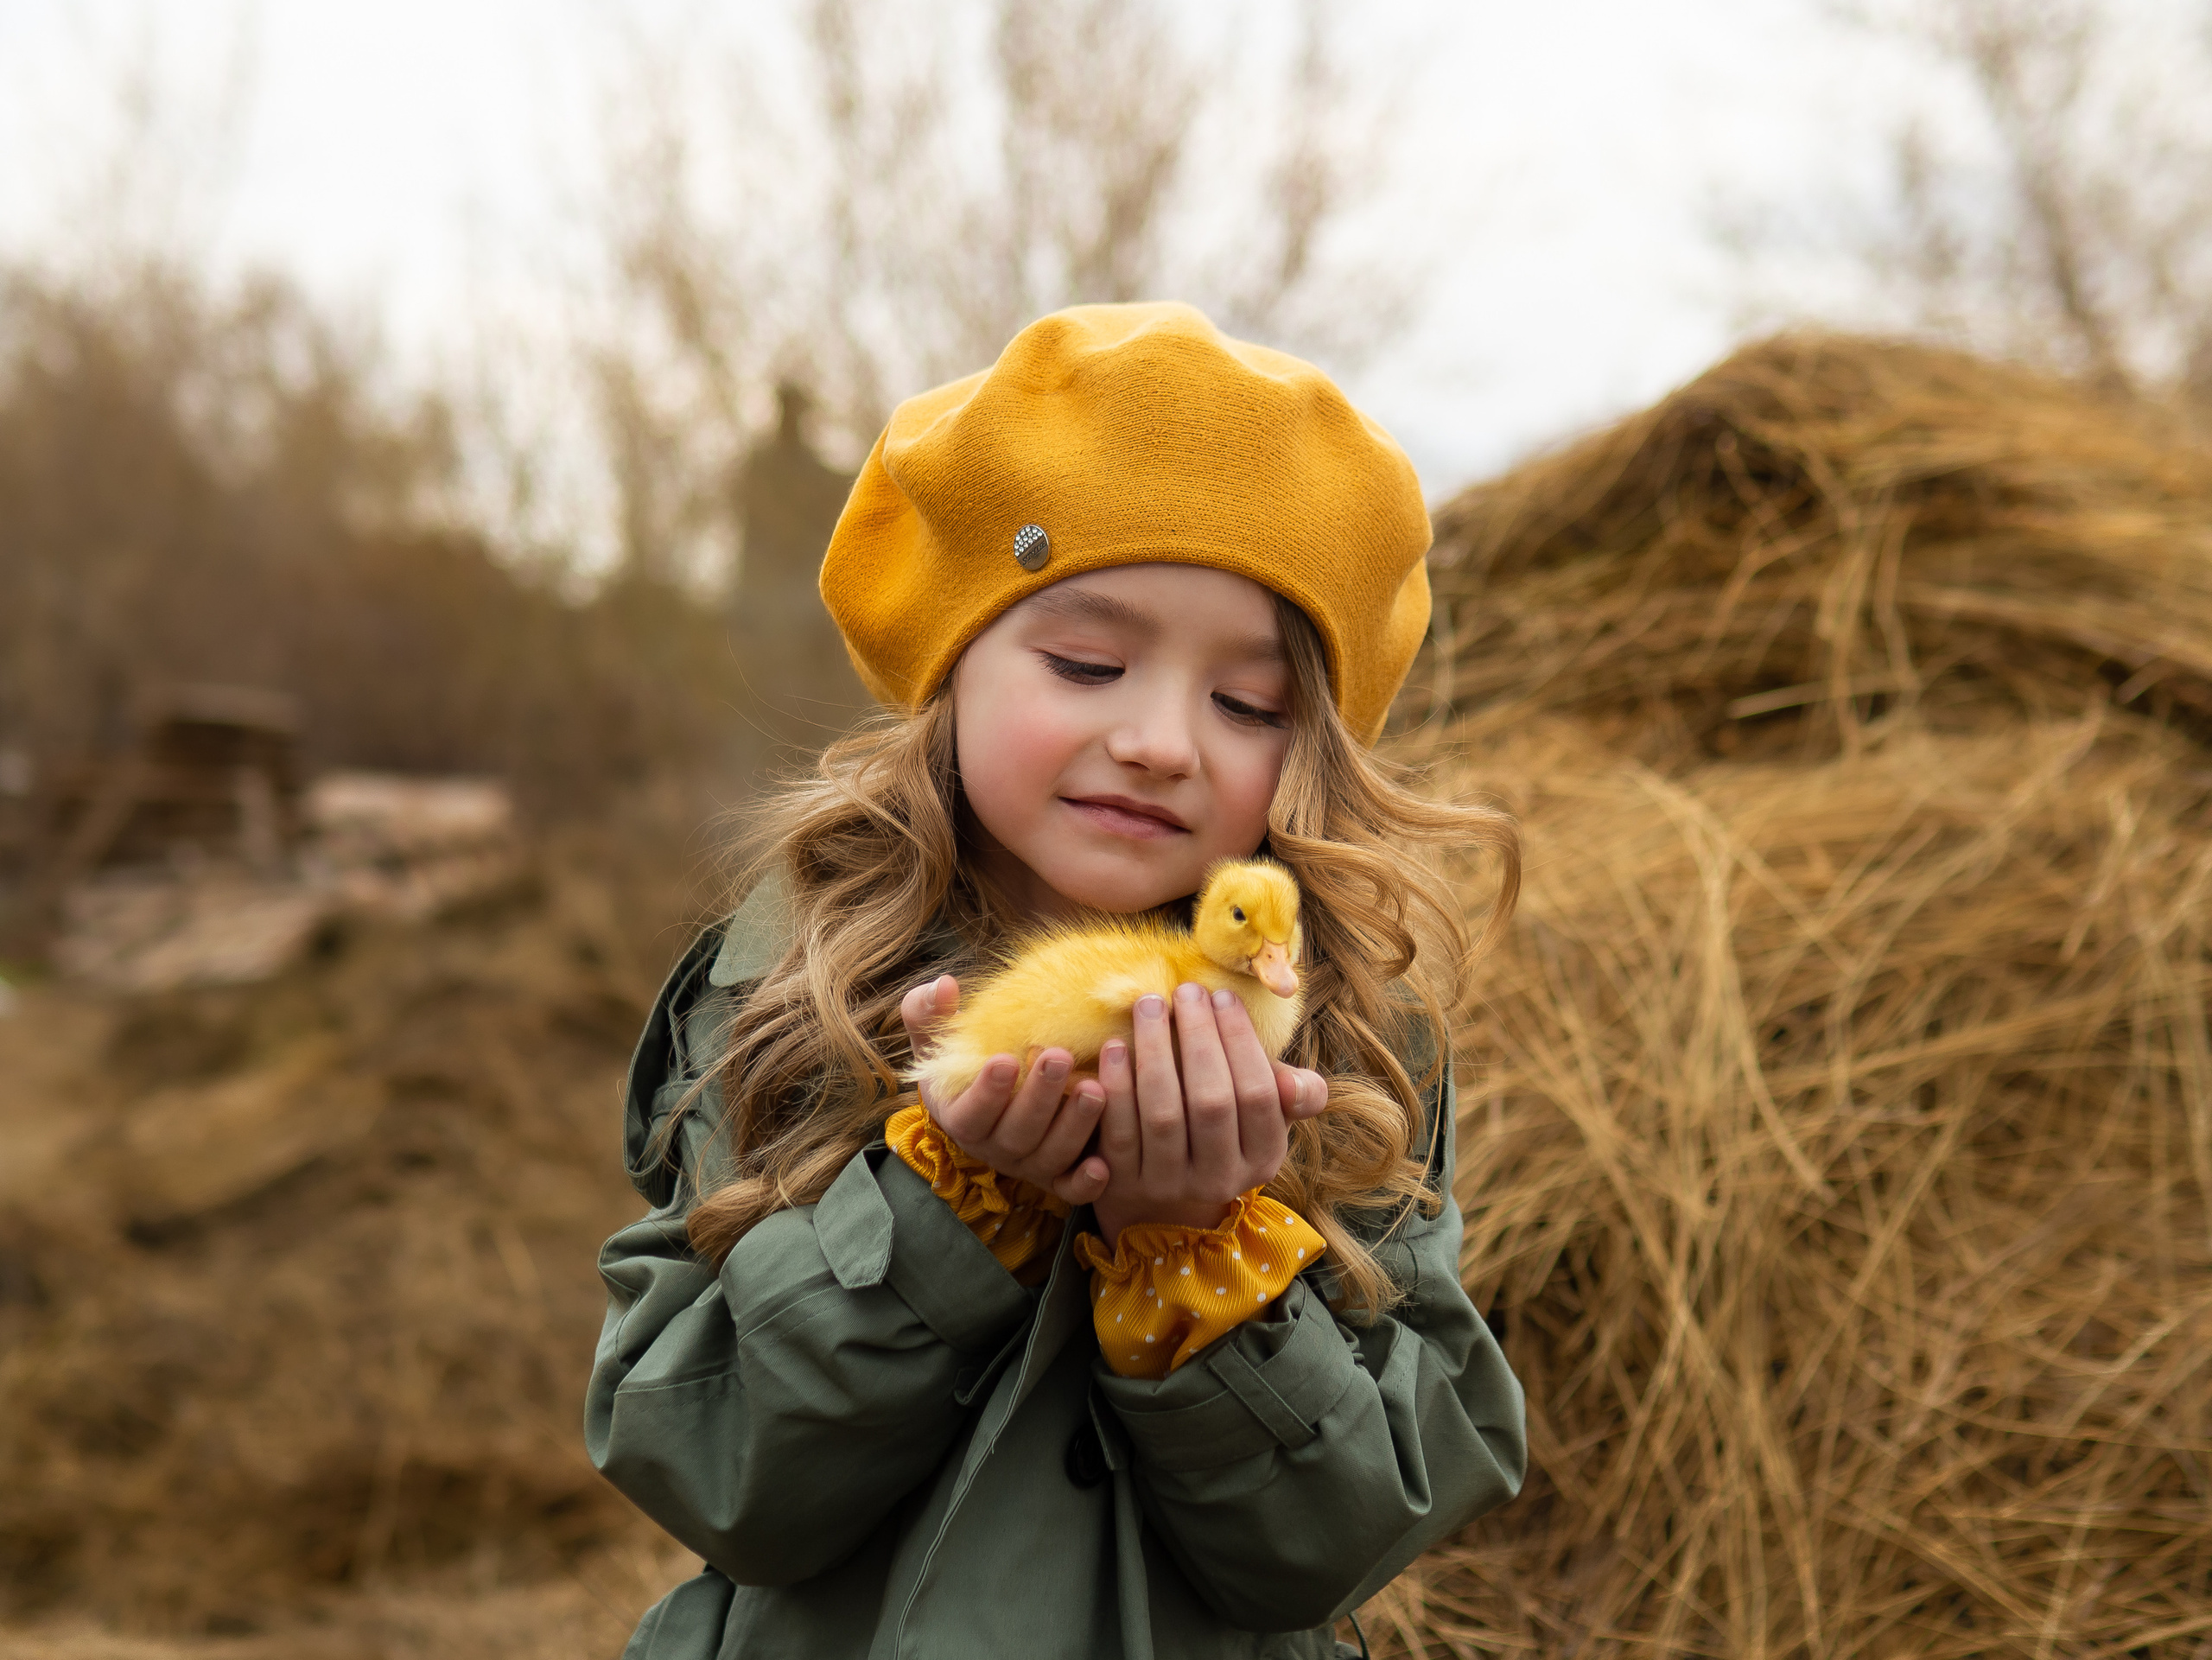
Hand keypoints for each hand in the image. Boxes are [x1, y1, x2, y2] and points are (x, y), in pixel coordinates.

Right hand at [898, 974, 1110, 1206]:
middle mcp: (995, 1148)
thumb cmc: (971, 1060)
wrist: (998, 1096)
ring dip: (1073, 1126)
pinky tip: (1102, 1164)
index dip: (987, 1091)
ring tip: (1095, 1089)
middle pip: (1018, 1133)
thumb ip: (929, 1012)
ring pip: (1051, 1155)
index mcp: (962, 1117)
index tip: (1005, 1060)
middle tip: (1061, 1057)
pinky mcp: (1060, 1176)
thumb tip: (944, 985)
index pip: (971, 1113)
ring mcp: (1030, 1164)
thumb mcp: (940, 1038)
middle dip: (1040, 1097)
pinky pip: (1071, 1190)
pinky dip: (1086, 1183)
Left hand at [1089, 984, 1328, 1247]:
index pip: (1258, 1095)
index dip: (1240, 1042)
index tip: (1222, 996)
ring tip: (1149, 1005)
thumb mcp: (1265, 1110)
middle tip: (1185, 991)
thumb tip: (1294, 1084)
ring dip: (1154, 1053)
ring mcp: (1170, 1186)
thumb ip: (1291, 1092)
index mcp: (1263, 1159)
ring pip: (1162, 1116)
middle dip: (1198, 1038)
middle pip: (1211, 1103)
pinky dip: (1117, 1086)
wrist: (1163, 1180)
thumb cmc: (1222, 1122)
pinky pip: (1119, 1132)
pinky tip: (1114, 1046)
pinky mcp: (1124, 1184)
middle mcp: (1220, 1180)